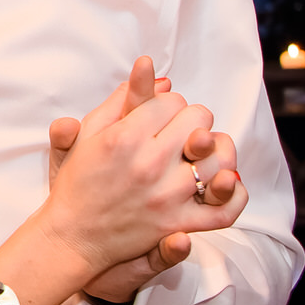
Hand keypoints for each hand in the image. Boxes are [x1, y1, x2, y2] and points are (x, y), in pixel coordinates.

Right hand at [41, 56, 245, 286]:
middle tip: (179, 136)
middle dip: (191, 122)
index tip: (160, 118)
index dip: (170, 106)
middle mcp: (149, 163)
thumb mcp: (89, 134)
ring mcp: (167, 195)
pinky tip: (223, 182)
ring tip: (201, 155)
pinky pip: (224, 208)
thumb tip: (149, 66)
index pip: (174, 100)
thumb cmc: (78, 183)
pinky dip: (233, 194)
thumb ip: (120, 99)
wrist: (71, 237)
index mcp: (125, 137)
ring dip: (214, 151)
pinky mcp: (178, 224)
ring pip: (218, 156)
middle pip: (199, 120)